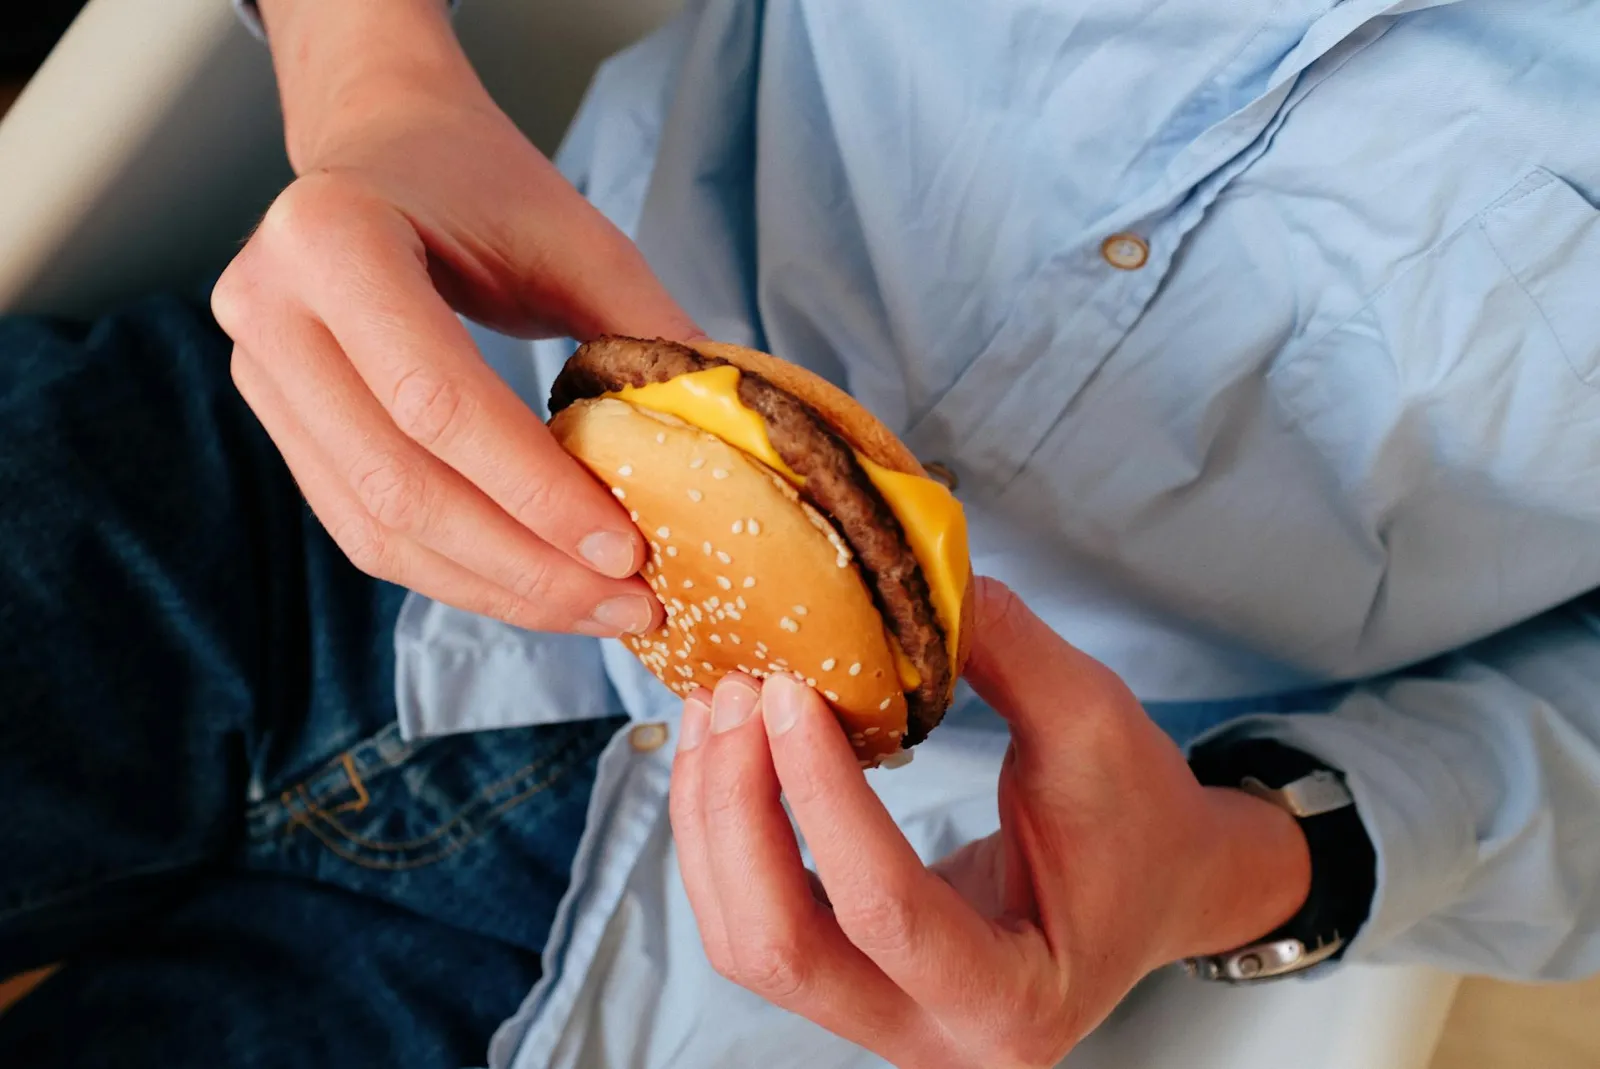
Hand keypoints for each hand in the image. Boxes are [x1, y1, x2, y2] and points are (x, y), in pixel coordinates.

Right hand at [212, 0, 695, 635]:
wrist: (385, 145)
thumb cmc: (484, 185)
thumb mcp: (578, 239)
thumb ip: (646, 334)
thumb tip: (731, 445)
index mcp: (333, 237)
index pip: (437, 401)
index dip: (535, 492)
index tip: (630, 552)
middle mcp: (268, 309)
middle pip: (399, 485)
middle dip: (524, 567)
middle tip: (629, 604)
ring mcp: (258, 375)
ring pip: (377, 528)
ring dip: (495, 589)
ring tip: (597, 611)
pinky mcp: (277, 424)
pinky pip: (365, 529)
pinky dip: (457, 572)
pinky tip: (537, 587)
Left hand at [669, 579, 1311, 1067]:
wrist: (1162, 881)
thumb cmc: (1140, 818)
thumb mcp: (1096, 723)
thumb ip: (1005, 652)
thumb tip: (903, 585)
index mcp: (1012, 999)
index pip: (885, 910)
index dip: (821, 796)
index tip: (790, 693)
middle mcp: (933, 1038)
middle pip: (781, 948)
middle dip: (739, 813)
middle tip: (740, 695)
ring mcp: (879, 1020)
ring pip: (746, 940)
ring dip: (714, 820)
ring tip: (719, 707)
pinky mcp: (847, 982)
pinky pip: (753, 918)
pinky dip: (726, 831)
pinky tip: (728, 747)